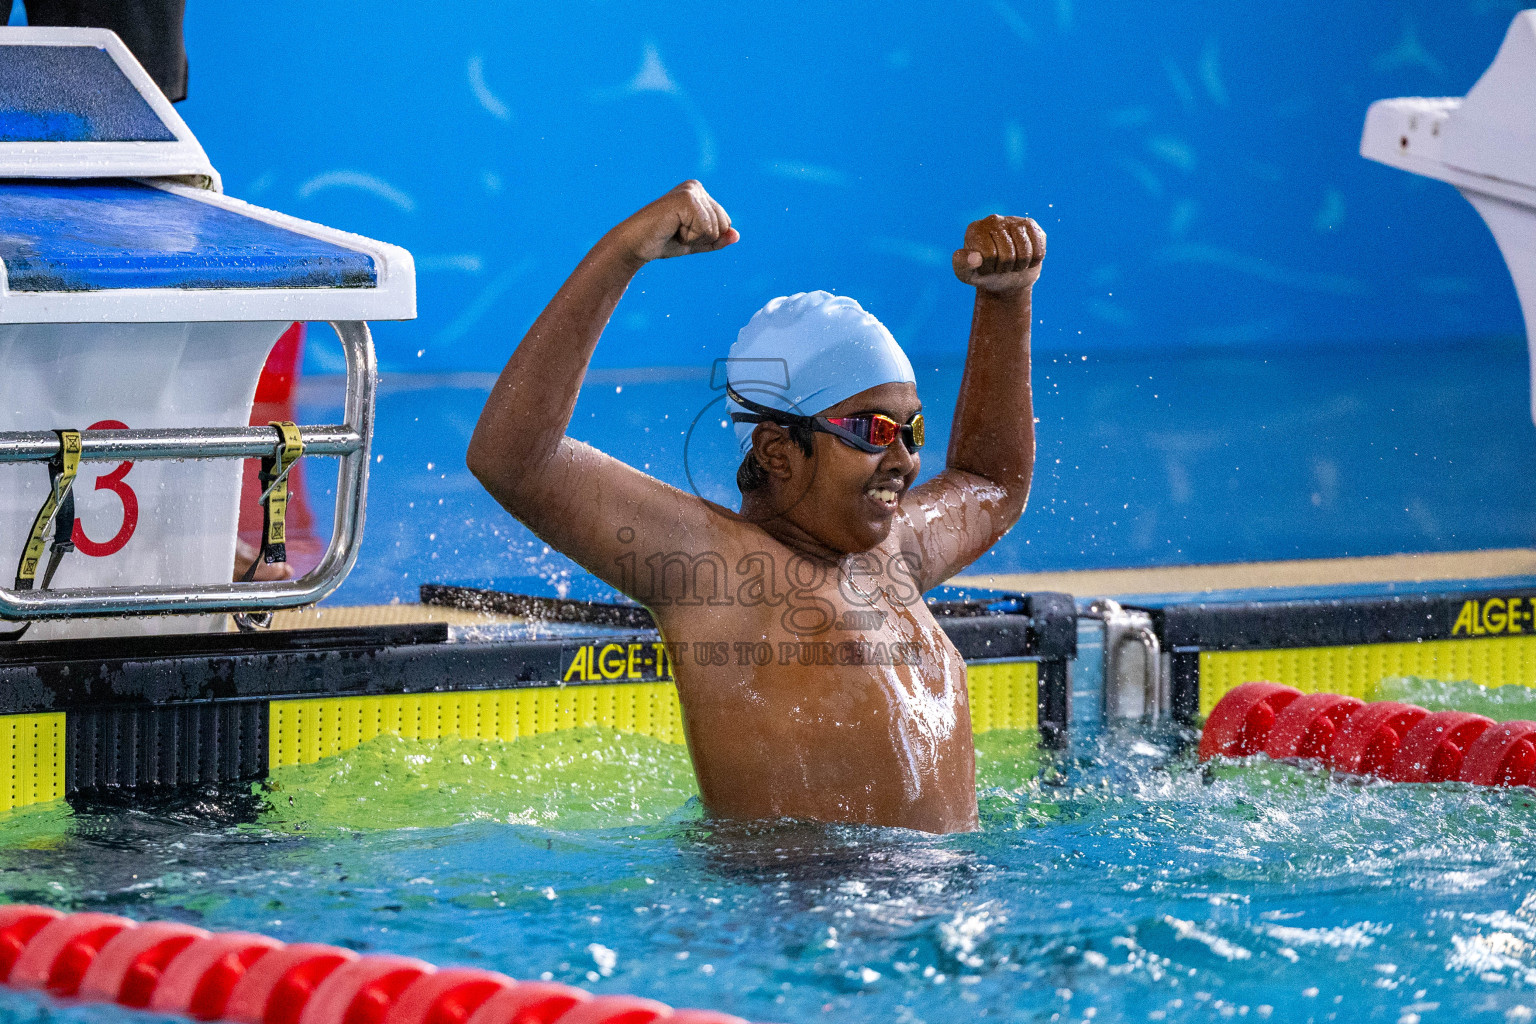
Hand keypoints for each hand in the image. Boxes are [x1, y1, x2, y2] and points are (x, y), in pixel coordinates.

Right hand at [611, 180, 738, 263]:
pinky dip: (690, 238)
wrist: (636, 245)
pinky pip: (706, 230)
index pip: (725, 223)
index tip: (683, 233)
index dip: (707, 237)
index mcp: (700, 193)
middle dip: (703, 238)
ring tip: (673, 230)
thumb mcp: (696, 242)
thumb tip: (737, 235)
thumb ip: (718, 239)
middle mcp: (696, 187)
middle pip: (724, 225)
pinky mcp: (687, 199)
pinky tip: (672, 229)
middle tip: (677, 233)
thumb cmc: (663, 241)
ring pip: (715, 229)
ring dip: (694, 238)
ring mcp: (691, 191)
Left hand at [952, 214, 1044, 292]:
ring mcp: (1013, 220)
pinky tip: (1025, 257)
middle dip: (1005, 268)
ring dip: (1020, 266)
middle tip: (1000, 265)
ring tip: (1012, 262)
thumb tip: (975, 257)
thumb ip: (963, 266)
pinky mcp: (1031, 225)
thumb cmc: (983, 273)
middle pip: (1008, 255)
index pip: (989, 255)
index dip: (989, 268)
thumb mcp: (966, 274)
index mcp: (975, 229)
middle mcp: (993, 219)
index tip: (986, 265)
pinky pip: (1038, 250)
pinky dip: (1033, 262)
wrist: (1004, 277)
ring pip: (1025, 253)